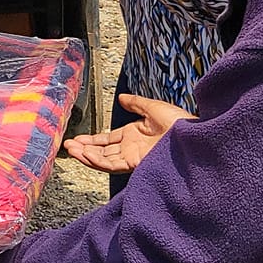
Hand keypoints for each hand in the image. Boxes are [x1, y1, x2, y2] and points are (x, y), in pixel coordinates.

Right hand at [63, 94, 194, 172]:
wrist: (194, 137)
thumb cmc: (181, 123)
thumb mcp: (154, 108)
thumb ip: (136, 104)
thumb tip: (122, 97)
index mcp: (134, 135)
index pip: (108, 140)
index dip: (92, 140)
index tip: (76, 139)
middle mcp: (131, 148)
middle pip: (102, 151)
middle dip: (84, 149)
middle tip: (68, 146)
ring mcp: (133, 157)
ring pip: (104, 159)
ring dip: (86, 155)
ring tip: (71, 150)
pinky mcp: (135, 164)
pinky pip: (112, 165)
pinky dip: (96, 160)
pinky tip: (85, 154)